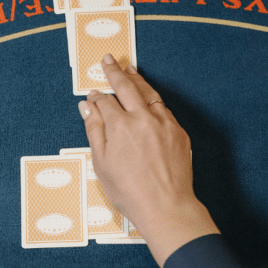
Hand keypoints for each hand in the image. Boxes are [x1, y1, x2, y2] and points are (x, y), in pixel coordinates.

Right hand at [79, 54, 218, 265]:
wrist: (166, 207)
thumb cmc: (130, 192)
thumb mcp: (102, 164)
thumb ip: (95, 131)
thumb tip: (88, 106)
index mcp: (120, 126)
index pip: (105, 102)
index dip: (97, 97)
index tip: (93, 95)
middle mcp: (143, 118)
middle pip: (127, 87)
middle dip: (115, 72)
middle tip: (108, 60)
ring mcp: (164, 123)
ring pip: (149, 93)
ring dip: (137, 80)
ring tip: (129, 70)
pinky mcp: (178, 132)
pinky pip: (163, 108)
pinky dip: (153, 99)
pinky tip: (149, 98)